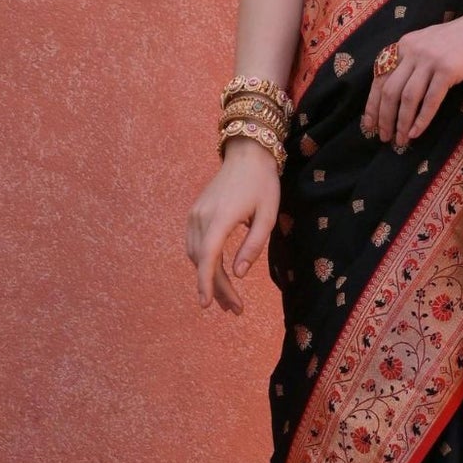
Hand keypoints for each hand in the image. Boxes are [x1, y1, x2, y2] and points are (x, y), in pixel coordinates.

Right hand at [186, 140, 281, 313]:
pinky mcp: (195, 213)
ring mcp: (195, 214)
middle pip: (203, 261)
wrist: (247, 153)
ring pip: (197, 255)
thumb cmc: (262, 183)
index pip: (208, 257)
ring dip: (210, 278)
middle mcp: (201, 217)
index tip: (206, 305)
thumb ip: (253, 246)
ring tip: (228, 300)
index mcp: (220, 218)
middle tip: (235, 309)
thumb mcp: (267, 216)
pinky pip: (195, 244)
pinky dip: (204, 263)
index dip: (206, 283)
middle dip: (217, 288)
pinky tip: (217, 275)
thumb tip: (239, 274)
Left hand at [360, 7, 462, 150]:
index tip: (368, 125)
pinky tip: (416, 133)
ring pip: (408, 97)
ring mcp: (430, 59)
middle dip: (384, 118)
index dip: (372, 104)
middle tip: (384, 138)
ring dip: (402, 123)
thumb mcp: (426, 44)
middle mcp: (412, 50)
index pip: (379, 78)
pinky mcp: (448, 69)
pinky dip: (422, 119)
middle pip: (390, 90)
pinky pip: (430, 99)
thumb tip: (392, 96)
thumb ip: (409, 62)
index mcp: (403, 45)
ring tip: (401, 140)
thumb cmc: (457, 40)